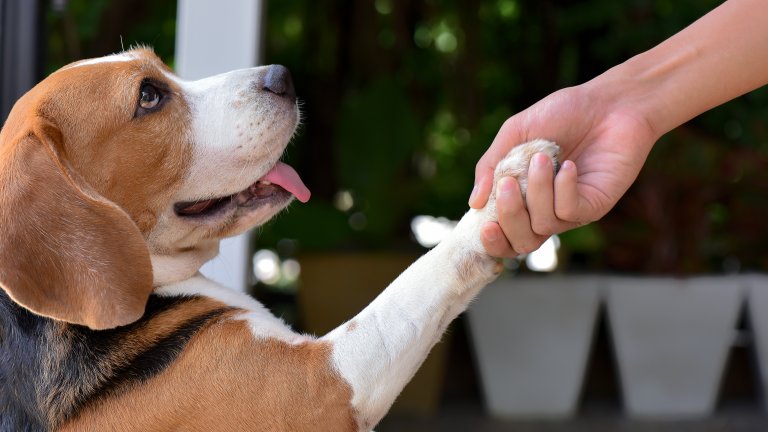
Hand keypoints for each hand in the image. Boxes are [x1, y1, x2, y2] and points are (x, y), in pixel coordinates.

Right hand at [469, 83, 658, 257]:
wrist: (609, 101)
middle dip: (510, 217)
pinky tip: (568, 165)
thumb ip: (491, 165)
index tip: (484, 224)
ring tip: (542, 157)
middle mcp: (546, 210)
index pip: (504, 235)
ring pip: (543, 225)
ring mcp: (571, 211)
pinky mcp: (595, 205)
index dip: (492, 240)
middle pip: (521, 242)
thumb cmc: (562, 113)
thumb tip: (474, 203)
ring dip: (537, 191)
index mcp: (522, 197)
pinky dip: (562, 189)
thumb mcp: (515, 133)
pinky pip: (569, 212)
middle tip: (509, 183)